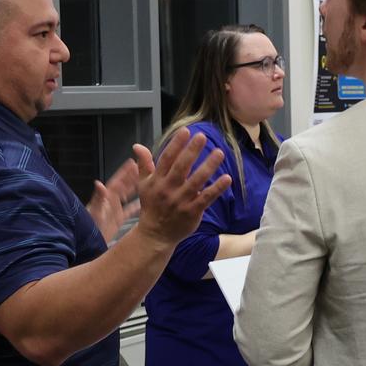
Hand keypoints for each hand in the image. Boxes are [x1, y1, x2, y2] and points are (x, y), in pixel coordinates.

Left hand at [86, 154, 144, 243]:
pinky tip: (147, 204)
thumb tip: (99, 183)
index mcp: (106, 197)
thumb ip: (98, 198)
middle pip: (124, 186)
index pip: (118, 181)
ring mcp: (115, 210)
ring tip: (147, 181)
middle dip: (133, 177)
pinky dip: (138, 207)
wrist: (87, 241)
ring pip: (128, 196)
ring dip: (137, 189)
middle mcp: (111, 201)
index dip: (125, 172)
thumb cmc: (88, 225)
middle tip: (144, 168)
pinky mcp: (118, 220)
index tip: (132, 162)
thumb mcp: (94, 211)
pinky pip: (130, 211)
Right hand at [133, 131, 230, 245]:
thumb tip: (137, 146)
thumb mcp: (144, 185)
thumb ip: (144, 164)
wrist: (155, 235)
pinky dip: (216, 188)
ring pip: (196, 181)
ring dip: (208, 166)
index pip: (166, 159)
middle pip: (181, 167)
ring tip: (219, 153)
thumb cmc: (151, 206)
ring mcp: (180, 201)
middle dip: (191, 151)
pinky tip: (227, 178)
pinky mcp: (192, 212)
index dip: (176, 144)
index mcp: (157, 181)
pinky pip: (206, 198)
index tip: (186, 131)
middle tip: (202, 136)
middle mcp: (168, 190)